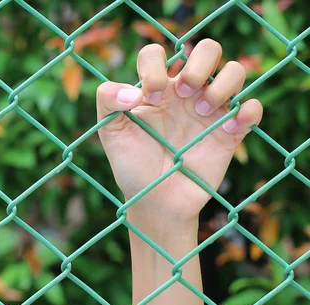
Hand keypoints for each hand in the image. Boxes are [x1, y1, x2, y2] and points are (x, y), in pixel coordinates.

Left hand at [96, 39, 262, 220]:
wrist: (154, 200)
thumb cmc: (131, 165)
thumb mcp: (110, 133)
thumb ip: (107, 102)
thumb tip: (133, 91)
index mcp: (157, 88)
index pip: (157, 53)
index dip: (154, 66)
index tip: (149, 97)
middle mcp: (186, 94)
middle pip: (208, 49)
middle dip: (198, 65)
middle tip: (184, 95)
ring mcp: (211, 111)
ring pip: (235, 71)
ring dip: (222, 85)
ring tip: (202, 111)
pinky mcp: (230, 133)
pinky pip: (252, 109)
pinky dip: (246, 112)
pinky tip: (227, 129)